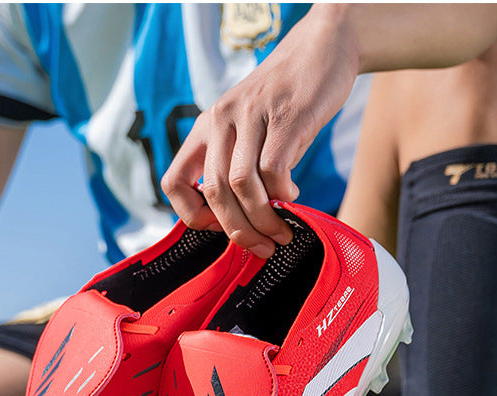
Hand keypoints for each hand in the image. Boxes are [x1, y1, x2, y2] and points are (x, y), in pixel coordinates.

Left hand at [162, 7, 358, 257]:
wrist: (323, 48)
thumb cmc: (286, 101)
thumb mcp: (249, 131)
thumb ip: (239, 168)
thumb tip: (240, 221)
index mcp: (205, 128)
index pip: (174, 182)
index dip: (191, 215)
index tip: (220, 228)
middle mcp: (221, 120)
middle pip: (214, 191)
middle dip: (237, 230)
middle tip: (260, 247)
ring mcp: (251, 116)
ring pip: (242, 185)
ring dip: (262, 218)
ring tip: (280, 232)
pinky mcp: (285, 116)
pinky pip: (273, 168)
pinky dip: (282, 193)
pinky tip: (292, 197)